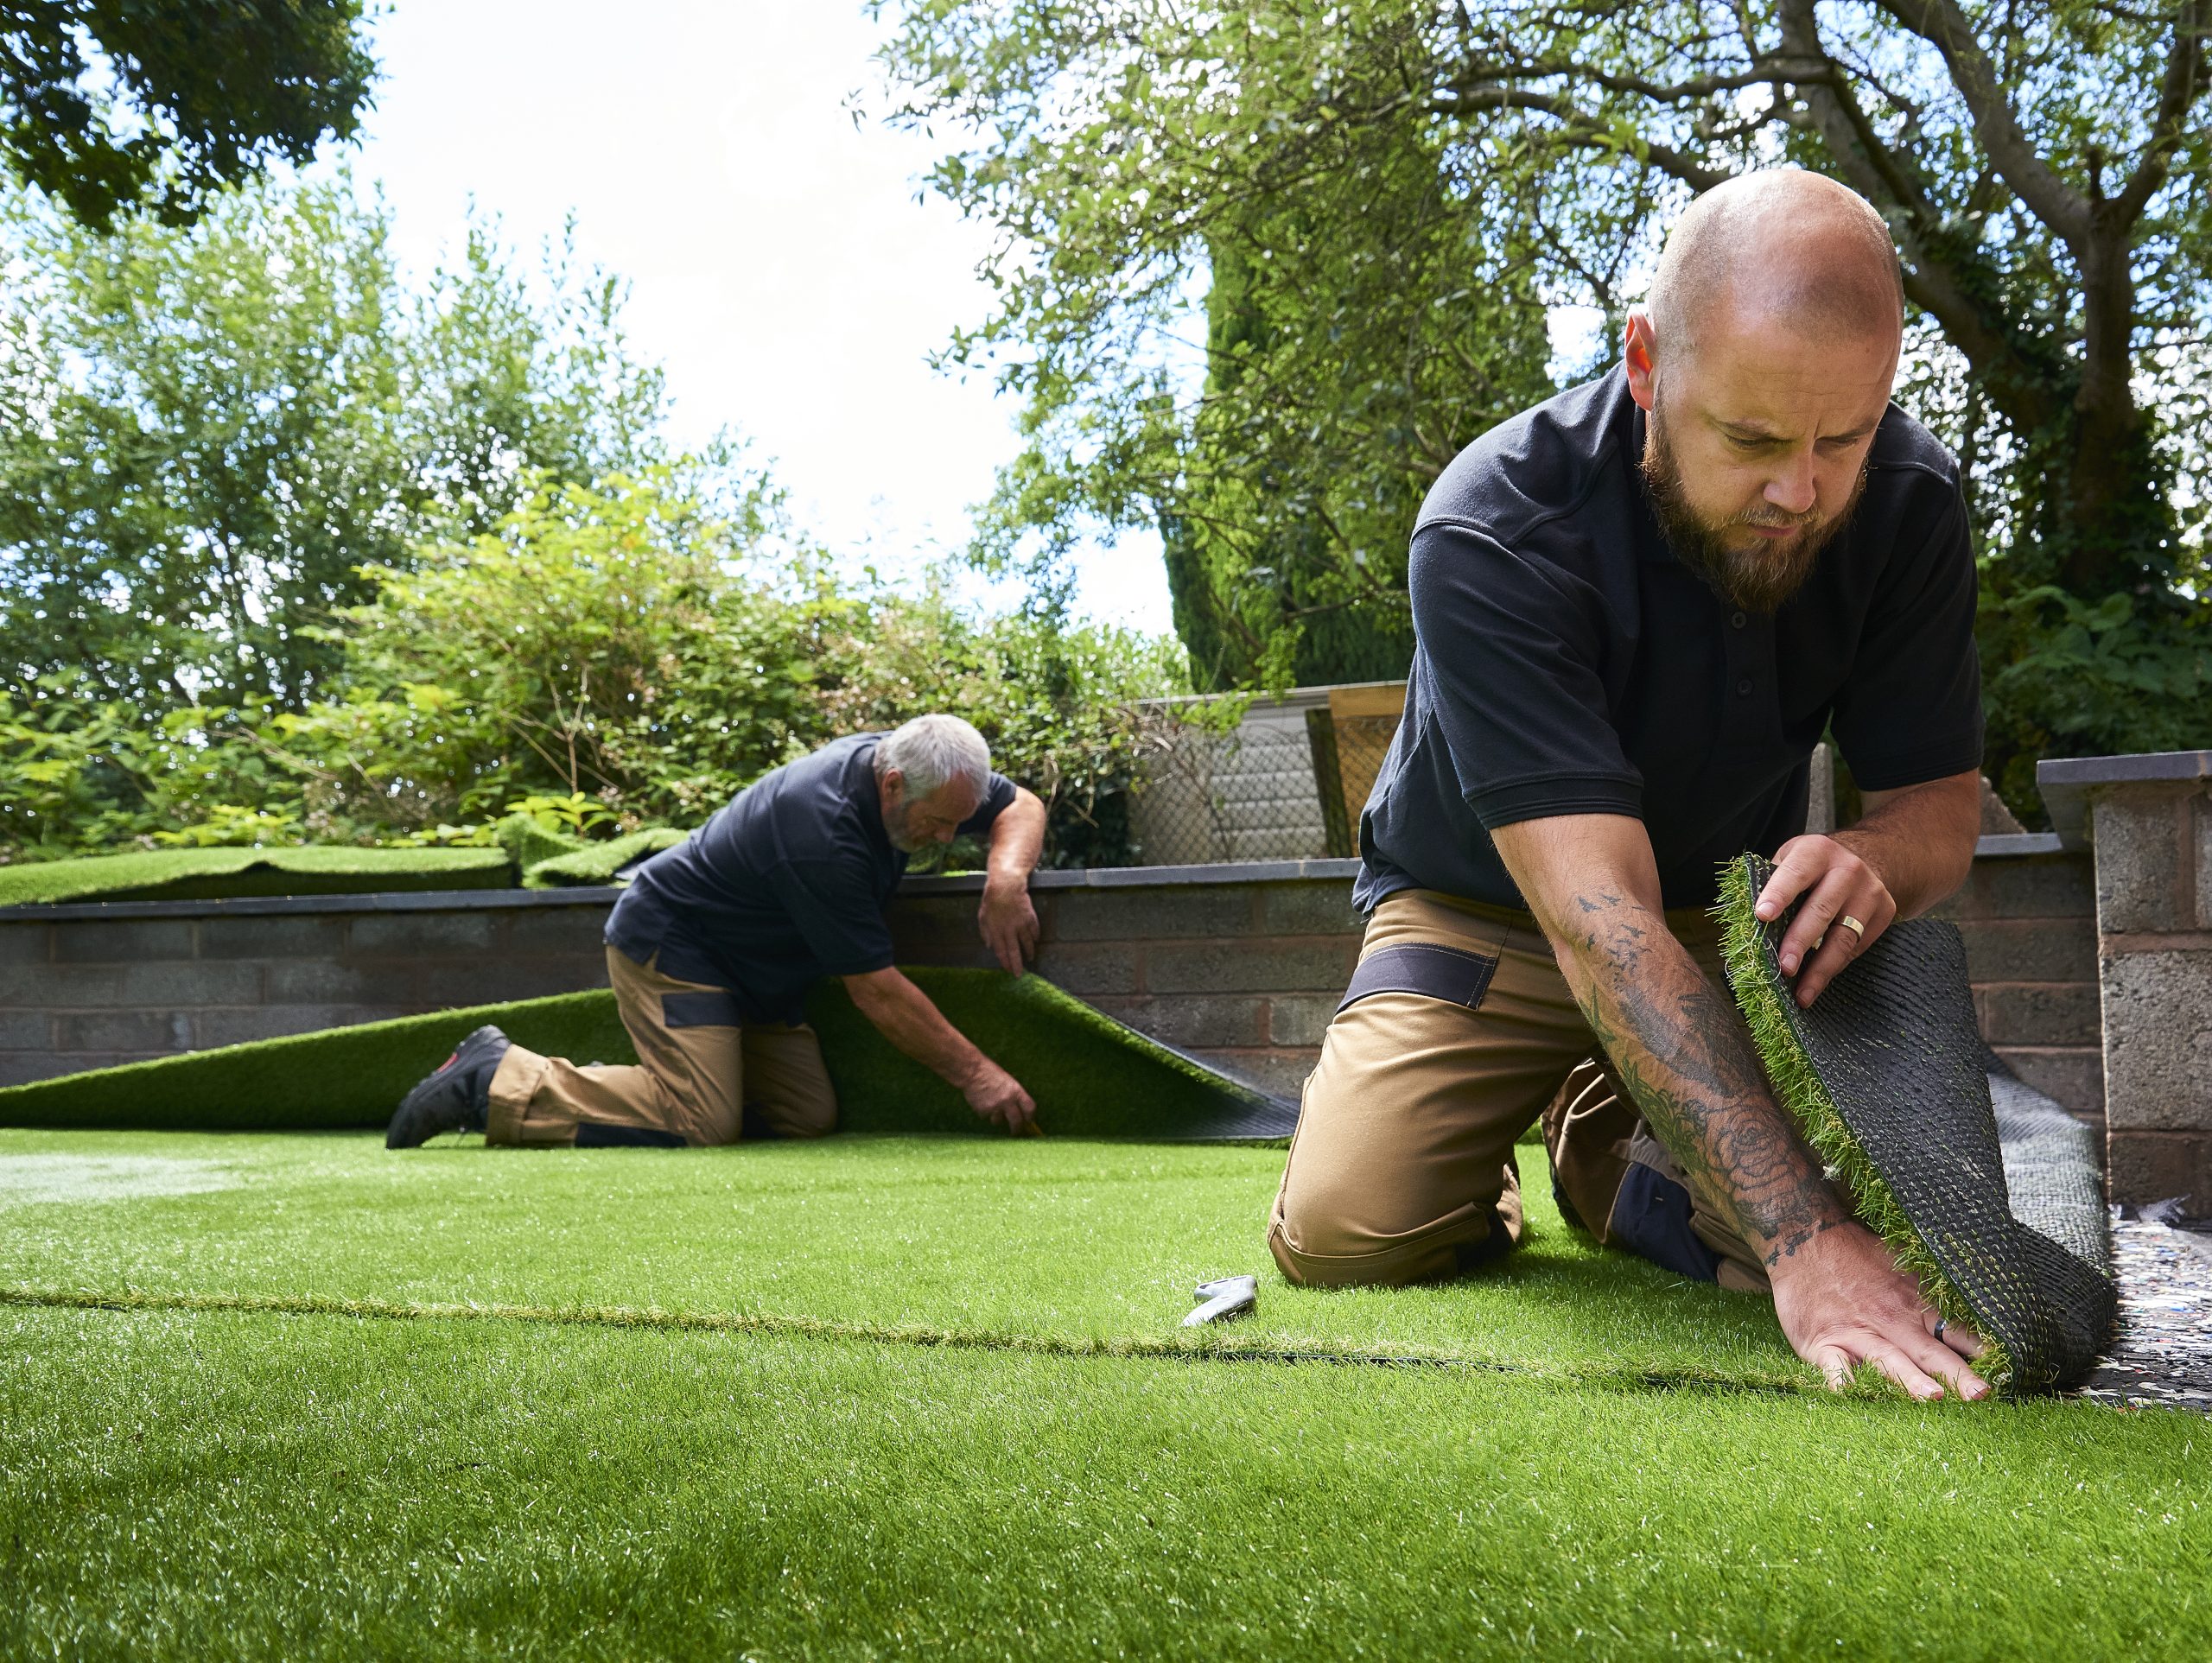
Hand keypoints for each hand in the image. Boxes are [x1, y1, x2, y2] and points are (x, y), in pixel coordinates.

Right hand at [960, 1058, 1038, 1135]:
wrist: (973, 1072)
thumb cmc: (990, 1073)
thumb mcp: (1008, 1081)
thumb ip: (1013, 1095)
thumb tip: (1018, 1108)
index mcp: (1016, 1091)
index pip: (1029, 1108)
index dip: (1030, 1116)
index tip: (1028, 1121)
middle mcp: (1007, 1101)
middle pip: (1016, 1121)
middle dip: (1016, 1128)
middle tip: (1015, 1131)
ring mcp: (995, 1107)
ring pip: (998, 1121)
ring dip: (996, 1117)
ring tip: (990, 1105)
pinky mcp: (983, 1111)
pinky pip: (985, 1116)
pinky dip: (984, 1112)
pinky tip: (981, 1101)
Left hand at [977, 875, 1038, 973]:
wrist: (1006, 886)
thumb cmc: (992, 901)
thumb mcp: (982, 917)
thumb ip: (985, 932)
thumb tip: (989, 945)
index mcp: (996, 931)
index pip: (1001, 951)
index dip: (1005, 962)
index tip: (1007, 970)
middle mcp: (1009, 930)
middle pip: (1015, 951)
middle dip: (1017, 965)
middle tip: (1019, 974)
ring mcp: (1021, 924)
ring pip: (1027, 943)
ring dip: (1029, 952)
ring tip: (1030, 958)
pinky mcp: (1030, 918)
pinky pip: (1035, 931)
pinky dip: (1035, 937)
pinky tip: (1035, 941)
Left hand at [1754, 834, 1898, 1006]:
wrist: (1865, 859)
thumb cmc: (1811, 867)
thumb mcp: (1790, 860)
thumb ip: (1769, 884)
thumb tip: (1745, 924)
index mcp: (1816, 852)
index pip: (1795, 873)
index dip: (1778, 894)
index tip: (1761, 916)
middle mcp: (1848, 869)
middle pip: (1821, 910)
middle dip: (1799, 942)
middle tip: (1783, 968)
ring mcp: (1870, 892)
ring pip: (1843, 937)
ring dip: (1820, 969)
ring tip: (1801, 993)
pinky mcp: (1884, 912)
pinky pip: (1855, 948)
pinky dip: (1833, 968)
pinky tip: (1817, 983)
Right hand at [1771, 1219, 1988, 1399]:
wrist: (1805, 1238)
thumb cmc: (1858, 1254)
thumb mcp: (1906, 1262)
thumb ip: (1937, 1287)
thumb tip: (1981, 1296)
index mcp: (1915, 1305)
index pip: (1956, 1332)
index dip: (1981, 1352)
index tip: (2007, 1371)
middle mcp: (1891, 1322)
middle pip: (1929, 1352)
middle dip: (1957, 1375)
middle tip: (1981, 1395)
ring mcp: (1856, 1333)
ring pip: (1887, 1360)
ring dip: (1910, 1380)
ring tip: (1932, 1398)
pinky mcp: (1823, 1343)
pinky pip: (1835, 1367)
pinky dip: (1843, 1383)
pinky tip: (1851, 1398)